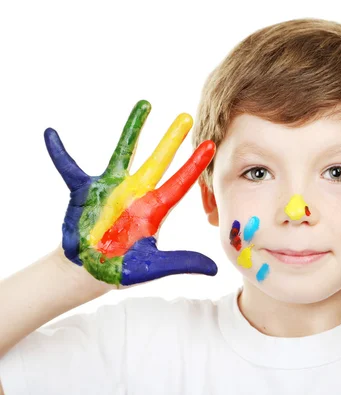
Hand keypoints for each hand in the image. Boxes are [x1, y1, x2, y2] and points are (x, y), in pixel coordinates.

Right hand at [44, 100, 217, 286]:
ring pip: (124, 151)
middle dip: (172, 139)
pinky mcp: (85, 190)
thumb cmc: (122, 268)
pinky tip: (51, 134)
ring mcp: (112, 187)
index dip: (195, 165)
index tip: (211, 145)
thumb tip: (214, 269)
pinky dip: (59, 152)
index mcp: (154, 208)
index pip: (180, 183)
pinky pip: (70, 167)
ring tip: (146, 104)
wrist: (89, 270)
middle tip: (187, 117)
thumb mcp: (152, 266)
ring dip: (134, 128)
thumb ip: (181, 263)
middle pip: (158, 160)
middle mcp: (136, 192)